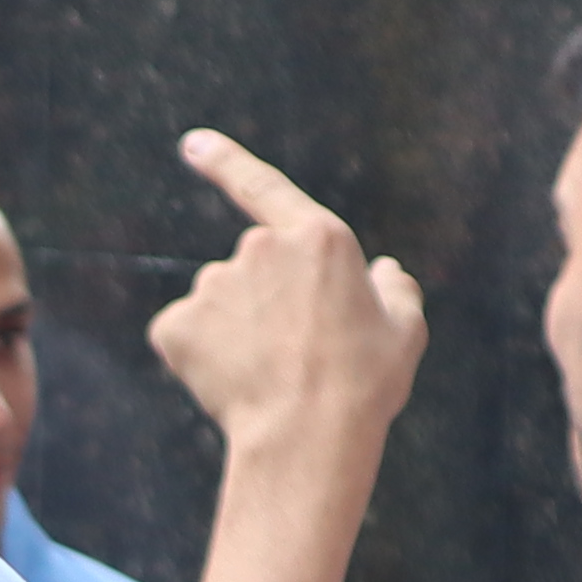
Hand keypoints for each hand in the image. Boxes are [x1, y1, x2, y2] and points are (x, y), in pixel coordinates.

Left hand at [148, 130, 429, 469]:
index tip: (191, 144)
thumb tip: (385, 271)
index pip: (262, 187)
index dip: (224, 161)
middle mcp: (259, 248)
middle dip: (267, 305)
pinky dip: (200, 357)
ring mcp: (213, 284)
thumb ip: (397, 290)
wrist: (307, 437)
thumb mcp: (405, 331)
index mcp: (319, 237)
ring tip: (269, 375)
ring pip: (220, 305)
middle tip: (298, 356)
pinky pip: (186, 336)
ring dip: (236, 331)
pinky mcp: (176, 324)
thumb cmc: (364, 385)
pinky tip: (229, 384)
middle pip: (253, 272)